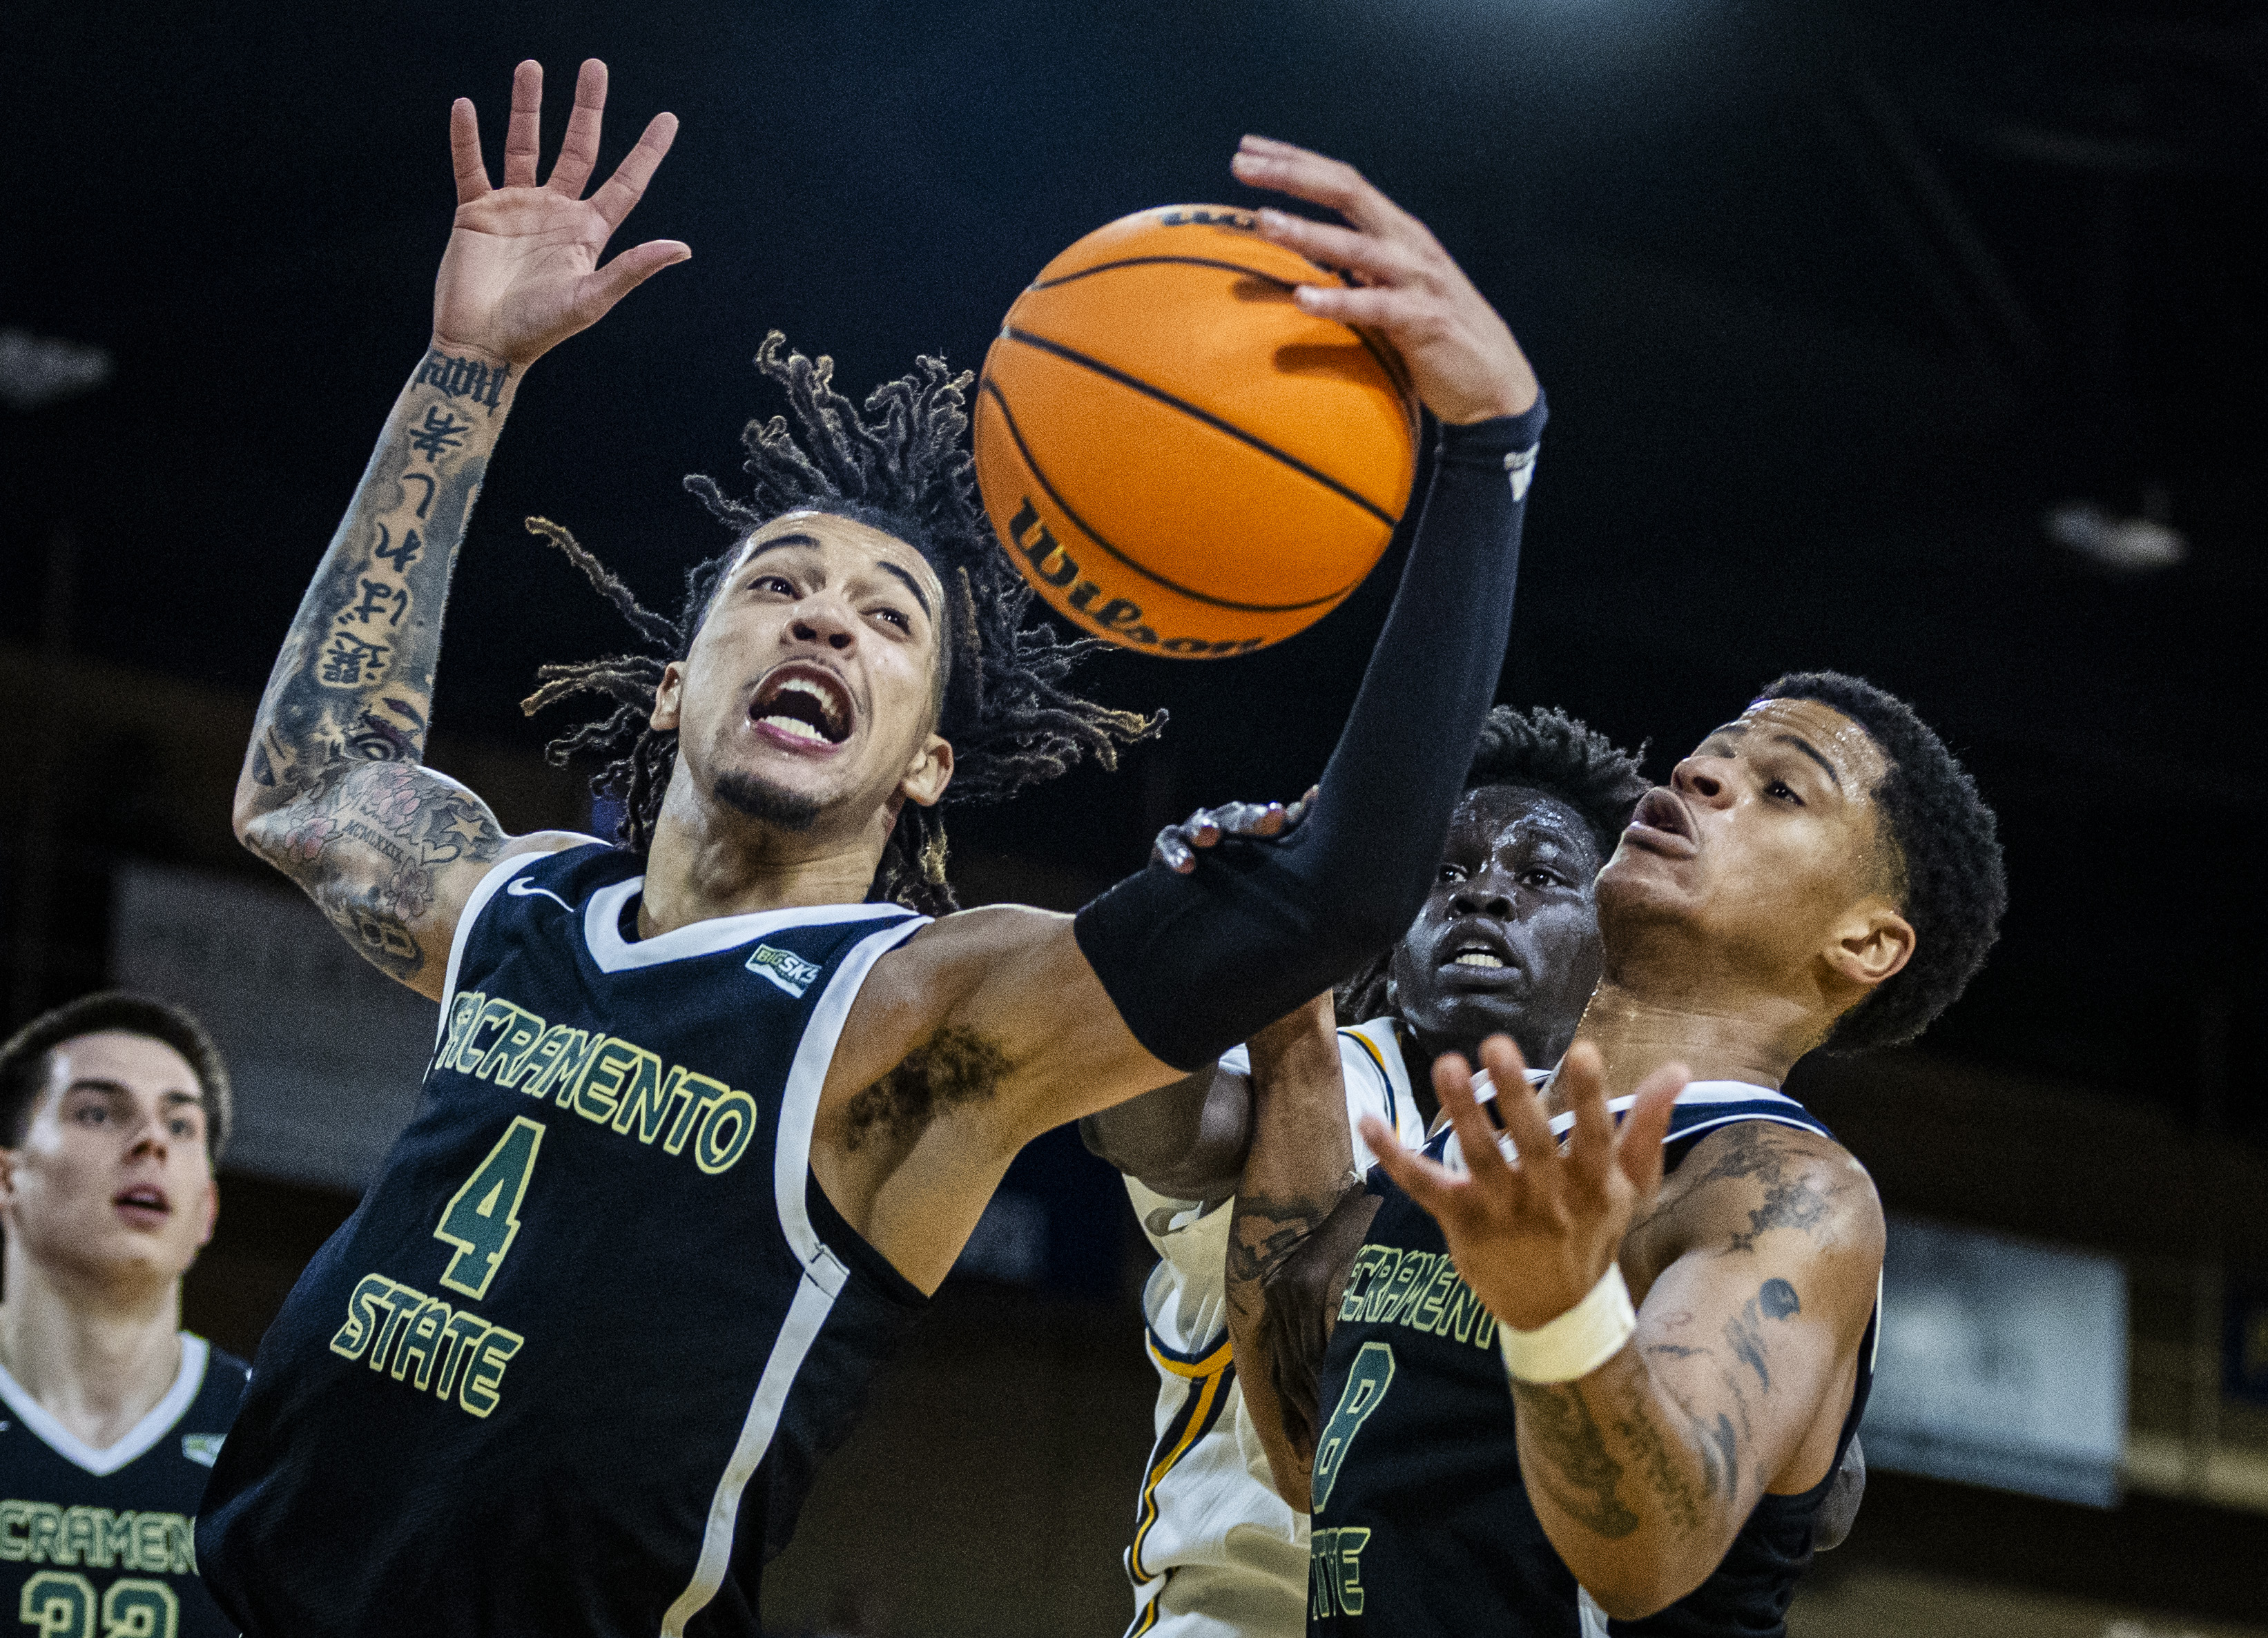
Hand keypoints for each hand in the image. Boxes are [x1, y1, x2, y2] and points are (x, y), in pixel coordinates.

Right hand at [434, 59, 688, 366]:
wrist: (482, 346)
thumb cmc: (539, 331)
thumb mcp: (591, 299)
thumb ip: (632, 269)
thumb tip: (682, 248)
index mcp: (588, 233)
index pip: (625, 183)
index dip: (647, 152)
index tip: (668, 118)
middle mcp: (556, 213)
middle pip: (577, 148)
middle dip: (587, 109)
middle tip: (595, 66)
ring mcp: (516, 208)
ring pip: (524, 145)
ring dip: (528, 107)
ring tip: (531, 67)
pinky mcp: (476, 212)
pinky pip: (471, 166)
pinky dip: (467, 138)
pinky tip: (466, 107)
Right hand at [1150, 785, 1317, 872]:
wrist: (1185, 902)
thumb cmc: (1230, 874)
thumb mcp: (1260, 856)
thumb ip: (1288, 828)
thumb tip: (1317, 794)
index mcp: (1244, 826)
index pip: (1260, 816)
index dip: (1272, 816)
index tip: (1285, 818)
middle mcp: (1219, 823)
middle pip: (1234, 815)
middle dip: (1250, 819)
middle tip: (1267, 821)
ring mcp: (1190, 832)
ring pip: (1198, 824)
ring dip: (1205, 828)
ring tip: (1211, 836)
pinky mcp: (1165, 847)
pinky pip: (1167, 844)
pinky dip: (1175, 853)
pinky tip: (1186, 866)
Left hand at [1230, 136, 1537, 424]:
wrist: (1494, 383)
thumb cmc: (1433, 336)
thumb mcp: (1392, 288)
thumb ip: (1356, 268)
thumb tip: (1303, 260)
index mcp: (1397, 231)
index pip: (1342, 182)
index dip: (1295, 162)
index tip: (1248, 149)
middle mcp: (1408, 244)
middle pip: (1347, 193)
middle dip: (1292, 175)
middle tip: (1241, 164)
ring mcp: (1418, 280)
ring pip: (1356, 246)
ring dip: (1307, 232)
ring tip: (1263, 221)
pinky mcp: (1423, 322)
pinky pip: (1374, 307)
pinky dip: (1337, 302)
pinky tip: (1301, 300)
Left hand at [1359, 1038, 1686, 1330]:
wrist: (1559, 1310)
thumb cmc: (1594, 1231)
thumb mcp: (1632, 1185)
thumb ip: (1648, 1125)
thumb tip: (1678, 1069)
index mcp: (1593, 1185)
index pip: (1594, 1137)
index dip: (1589, 1097)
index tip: (1583, 1051)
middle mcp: (1548, 1199)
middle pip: (1531, 1144)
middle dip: (1515, 1095)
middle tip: (1497, 1045)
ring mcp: (1502, 1213)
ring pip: (1478, 1159)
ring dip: (1459, 1112)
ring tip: (1445, 1065)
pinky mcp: (1461, 1222)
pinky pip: (1422, 1187)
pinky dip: (1392, 1156)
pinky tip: (1367, 1121)